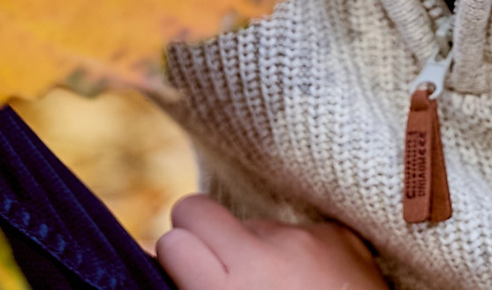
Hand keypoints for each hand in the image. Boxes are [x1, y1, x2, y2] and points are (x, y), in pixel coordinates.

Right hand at [155, 195, 387, 289]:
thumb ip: (198, 288)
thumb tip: (155, 262)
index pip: (172, 242)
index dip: (176, 261)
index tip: (187, 275)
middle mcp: (261, 257)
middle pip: (196, 209)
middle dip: (198, 234)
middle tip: (216, 267)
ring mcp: (301, 240)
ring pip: (249, 223)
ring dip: (255, 249)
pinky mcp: (336, 234)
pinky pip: (296, 229)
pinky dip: (297, 253)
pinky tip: (312, 287)